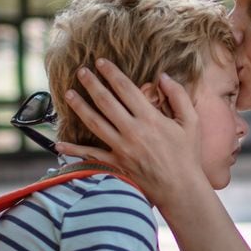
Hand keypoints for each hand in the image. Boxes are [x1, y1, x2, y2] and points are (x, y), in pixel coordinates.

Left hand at [56, 59, 204, 209]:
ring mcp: (122, 149)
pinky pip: (91, 155)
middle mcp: (133, 131)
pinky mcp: (116, 164)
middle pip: (106, 102)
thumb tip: (163, 76)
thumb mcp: (191, 122)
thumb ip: (179, 96)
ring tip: (69, 94)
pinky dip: (74, 150)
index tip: (100, 62)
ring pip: (95, 123)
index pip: (126, 89)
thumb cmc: (187, 155)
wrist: (181, 189)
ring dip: (80, 107)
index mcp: (150, 118)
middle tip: (80, 71)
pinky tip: (59, 143)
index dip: (112, 73)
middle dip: (92, 84)